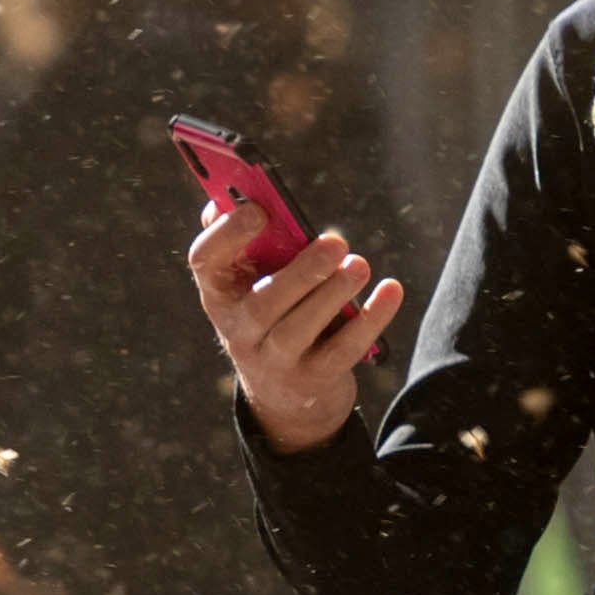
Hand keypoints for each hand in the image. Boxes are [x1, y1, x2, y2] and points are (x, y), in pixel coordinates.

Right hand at [191, 212, 404, 457]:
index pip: (204, 261)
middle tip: (335, 242)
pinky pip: (342, 349)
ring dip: (332, 295)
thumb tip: (242, 196)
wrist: (285, 399)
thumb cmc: (272, 315)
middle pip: (262, 305)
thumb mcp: (253, 282)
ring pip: (299, 330)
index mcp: (219, 293)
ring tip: (360, 266)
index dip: (226, 234)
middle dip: (300, 272)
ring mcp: (274, 361)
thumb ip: (248, 240)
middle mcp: (239, 330)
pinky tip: (390, 290)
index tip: (258, 210)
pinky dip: (370, 320)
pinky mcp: (313, 379)